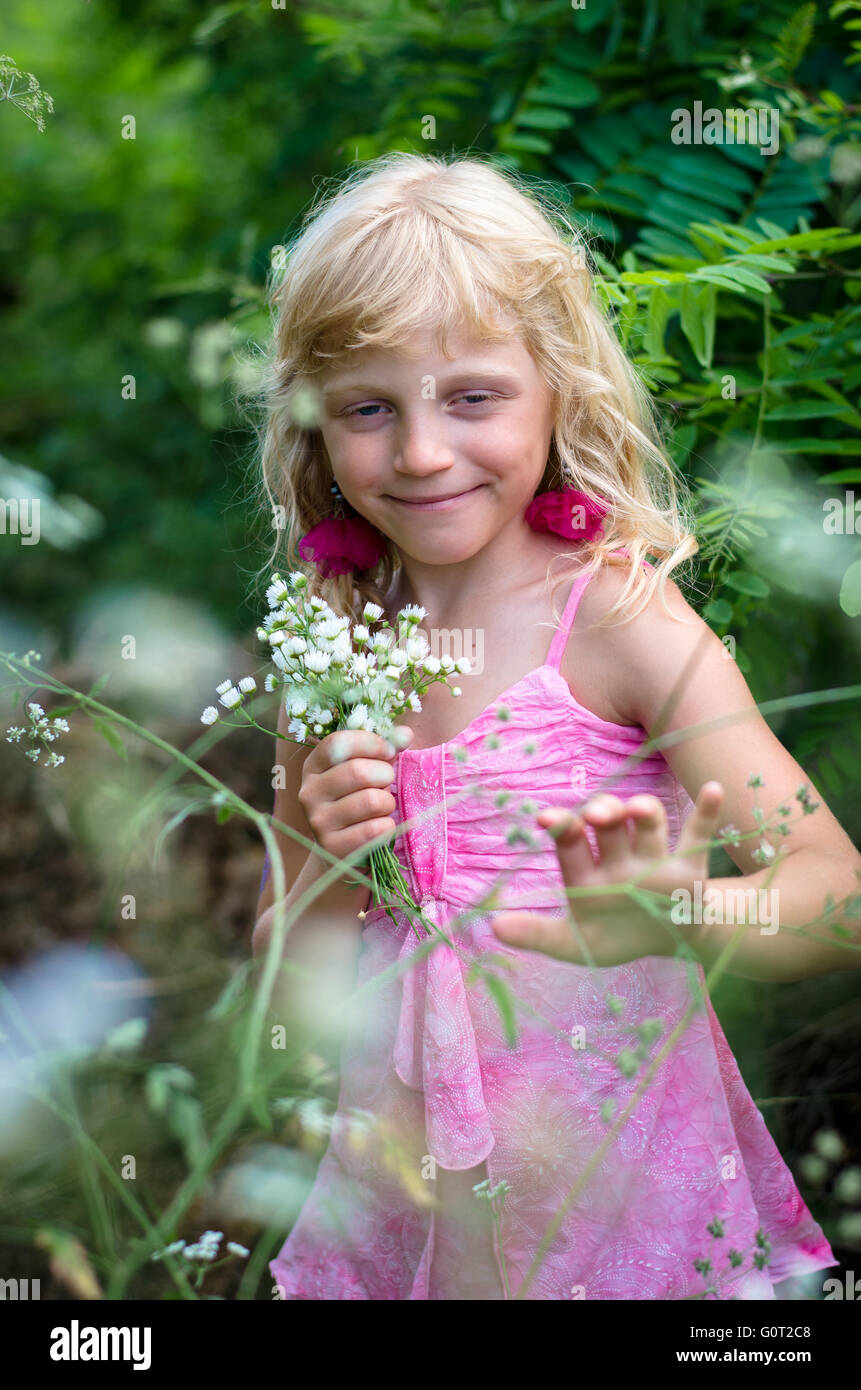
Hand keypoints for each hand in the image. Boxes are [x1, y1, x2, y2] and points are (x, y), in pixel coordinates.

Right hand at [298, 727, 411, 861]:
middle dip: (385, 774)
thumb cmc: (358, 799)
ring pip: (371, 801)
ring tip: (382, 806)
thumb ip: (384, 748)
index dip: (371, 743)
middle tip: (387, 782)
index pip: (339, 743)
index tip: (389, 751)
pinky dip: (387, 826)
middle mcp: (309, 792)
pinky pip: (375, 830)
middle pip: (357, 772)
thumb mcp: (366, 768)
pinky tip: (379, 827)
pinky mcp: (333, 847)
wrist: (343, 848)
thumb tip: (405, 734)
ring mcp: (318, 821)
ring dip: (387, 802)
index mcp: (314, 766)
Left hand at [489, 782, 724, 966]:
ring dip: (643, 811)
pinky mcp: (690, 868)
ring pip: (649, 822)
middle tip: (597, 814)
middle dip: (603, 812)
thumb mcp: (575, 943)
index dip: (560, 825)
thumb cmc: (616, 936)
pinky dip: (708, 813)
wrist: (668, 944)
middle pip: (609, 822)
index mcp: (588, 868)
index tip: (546, 818)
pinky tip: (713, 790)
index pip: (570, 839)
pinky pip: (699, 835)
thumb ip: (536, 934)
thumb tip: (494, 928)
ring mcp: (655, 858)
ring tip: (637, 809)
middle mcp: (619, 855)